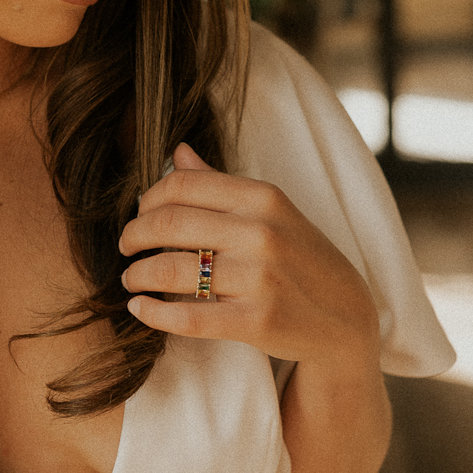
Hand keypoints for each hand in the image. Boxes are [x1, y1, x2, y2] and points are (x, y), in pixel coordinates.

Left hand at [118, 143, 379, 375]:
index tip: (138, 214)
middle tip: (125, 247)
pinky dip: (153, 313)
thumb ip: (220, 183)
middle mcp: (261, 232)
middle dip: (134, 236)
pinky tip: (139, 309)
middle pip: (169, 223)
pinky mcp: (257, 321)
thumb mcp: (270, 211)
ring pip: (172, 269)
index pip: (182, 184)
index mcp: (262, 197)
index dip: (147, 199)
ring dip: (138, 274)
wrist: (346, 315)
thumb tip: (177, 150)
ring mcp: (260, 278)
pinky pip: (188, 317)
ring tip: (131, 279)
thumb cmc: (301, 257)